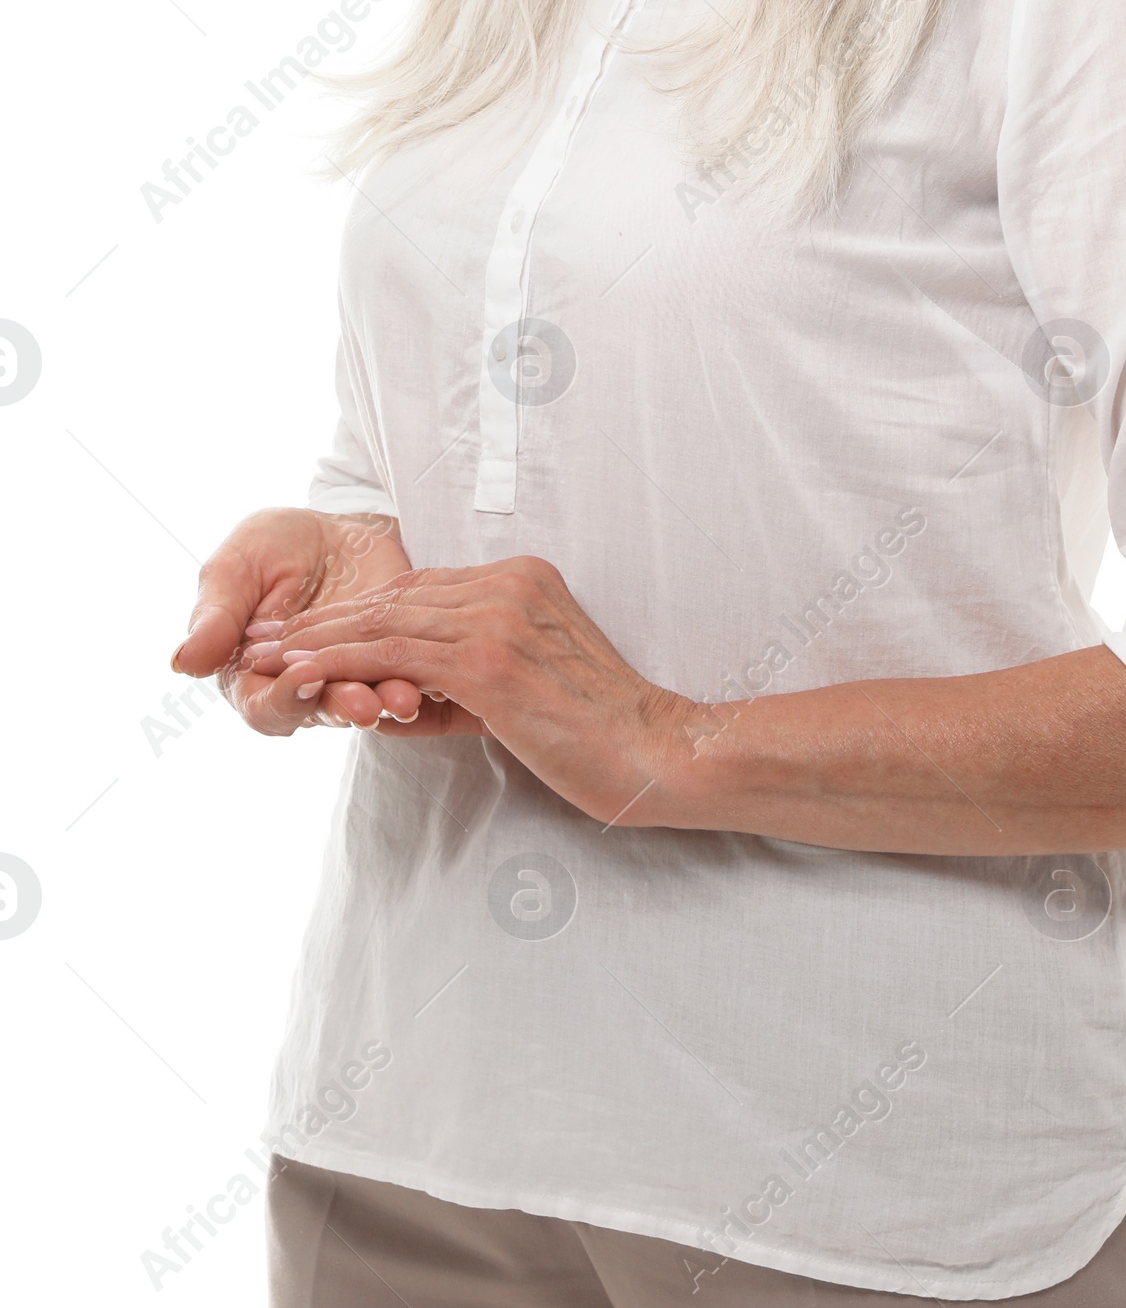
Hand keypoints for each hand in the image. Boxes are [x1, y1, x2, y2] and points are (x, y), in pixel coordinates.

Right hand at [173, 508, 427, 735]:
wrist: (336, 527)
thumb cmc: (272, 548)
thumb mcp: (236, 568)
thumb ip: (215, 615)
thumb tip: (182, 662)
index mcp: (250, 675)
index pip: (262, 706)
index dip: (281, 696)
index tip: (303, 675)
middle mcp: (298, 689)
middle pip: (317, 713)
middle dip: (342, 707)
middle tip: (364, 704)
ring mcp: (347, 679)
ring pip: (362, 703)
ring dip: (383, 702)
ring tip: (402, 698)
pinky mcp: (389, 663)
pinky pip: (402, 678)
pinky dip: (415, 681)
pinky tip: (428, 680)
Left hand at [241, 556, 687, 818]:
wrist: (655, 752)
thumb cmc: (596, 734)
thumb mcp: (523, 693)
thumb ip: (459, 686)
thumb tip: (395, 701)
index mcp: (524, 580)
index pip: (420, 589)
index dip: (357, 610)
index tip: (307, 628)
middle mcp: (510, 585)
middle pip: (395, 597)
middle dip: (323, 619)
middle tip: (264, 637)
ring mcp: (500, 617)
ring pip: (386, 621)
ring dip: (317, 640)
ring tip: (265, 656)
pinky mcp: (490, 660)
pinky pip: (395, 656)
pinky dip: (340, 663)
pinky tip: (301, 674)